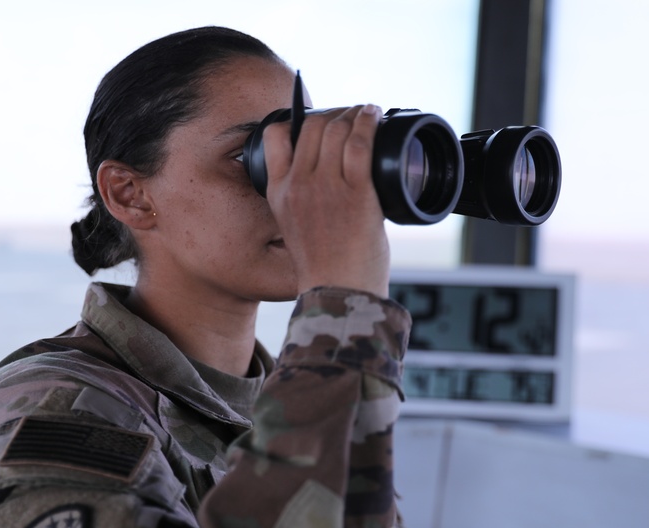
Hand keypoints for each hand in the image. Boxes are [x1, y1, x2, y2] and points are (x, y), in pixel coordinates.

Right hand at [263, 104, 389, 297]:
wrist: (339, 294)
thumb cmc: (326, 268)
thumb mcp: (295, 228)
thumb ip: (302, 200)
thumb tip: (326, 179)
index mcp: (279, 193)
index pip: (275, 136)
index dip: (298, 120)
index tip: (318, 122)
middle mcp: (299, 185)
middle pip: (312, 126)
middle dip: (334, 114)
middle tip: (351, 115)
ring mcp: (326, 187)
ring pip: (336, 129)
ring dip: (354, 114)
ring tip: (365, 113)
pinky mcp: (356, 193)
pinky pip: (360, 143)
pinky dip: (368, 122)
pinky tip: (373, 115)